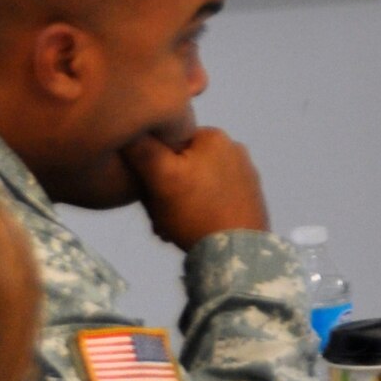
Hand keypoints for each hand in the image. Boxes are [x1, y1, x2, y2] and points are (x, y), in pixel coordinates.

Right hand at [122, 126, 269, 249]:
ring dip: (175, 205)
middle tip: (156, 217)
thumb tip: (131, 128)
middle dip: (163, 191)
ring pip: (193, 183)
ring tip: (169, 228)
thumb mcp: (160, 176)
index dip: (149, 166)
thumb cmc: (196, 211)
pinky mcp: (248, 196)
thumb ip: (143, 148)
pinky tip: (187, 229)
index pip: (168, 142)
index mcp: (214, 135)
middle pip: (180, 165)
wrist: (236, 252)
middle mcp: (233, 148)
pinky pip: (210, 197)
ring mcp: (244, 173)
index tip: (144, 191)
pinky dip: (195, 211)